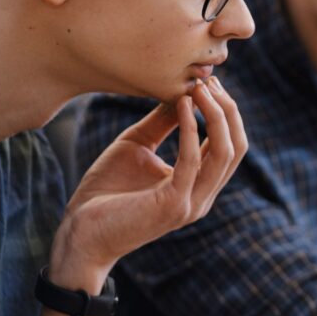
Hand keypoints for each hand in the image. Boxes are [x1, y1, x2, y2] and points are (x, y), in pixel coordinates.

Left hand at [50, 78, 246, 288]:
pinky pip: (192, 160)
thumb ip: (163, 122)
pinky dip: (191, 129)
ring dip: (216, 115)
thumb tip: (183, 90)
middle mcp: (203, 195)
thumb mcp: (138, 145)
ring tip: (200, 89)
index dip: (225, 111)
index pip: (230, 145)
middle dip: (228, 110)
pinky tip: (182, 105)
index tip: (208, 82)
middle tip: (210, 81)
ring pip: (226, 153)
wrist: (80, 234)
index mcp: (199, 185)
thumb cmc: (105, 192)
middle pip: (236, 146)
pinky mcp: (174, 205)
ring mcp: (192, 202)